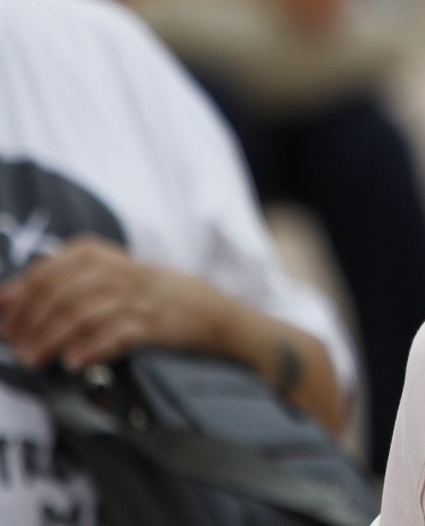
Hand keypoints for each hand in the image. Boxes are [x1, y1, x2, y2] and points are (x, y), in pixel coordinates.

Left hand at [0, 237, 226, 371]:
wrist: (210, 312)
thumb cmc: (147, 296)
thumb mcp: (108, 276)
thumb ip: (60, 282)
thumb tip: (4, 299)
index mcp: (101, 256)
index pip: (47, 272)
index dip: (19, 300)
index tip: (3, 325)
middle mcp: (119, 272)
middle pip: (61, 293)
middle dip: (30, 323)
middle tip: (15, 348)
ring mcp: (139, 298)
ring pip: (83, 313)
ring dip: (51, 339)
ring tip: (34, 359)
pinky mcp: (155, 325)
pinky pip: (117, 334)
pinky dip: (91, 348)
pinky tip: (74, 363)